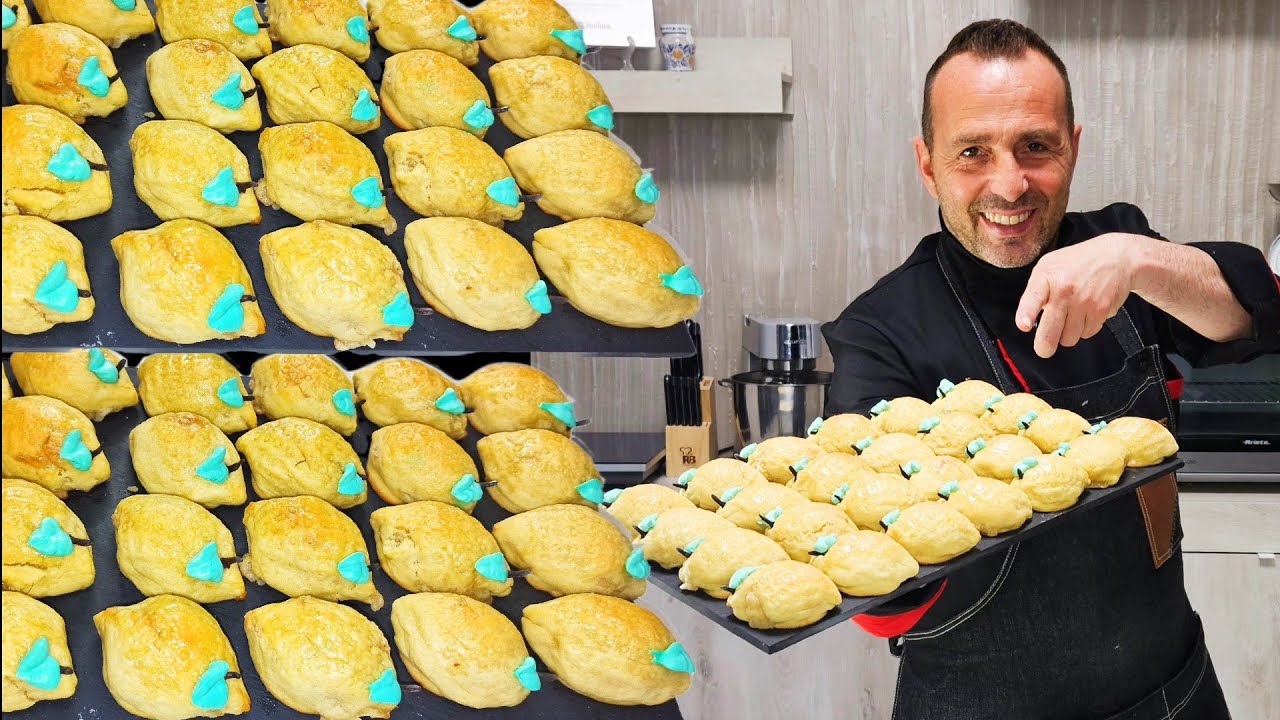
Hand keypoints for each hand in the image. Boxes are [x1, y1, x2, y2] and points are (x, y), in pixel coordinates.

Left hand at [1015, 233, 1149, 357]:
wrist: (1117, 257)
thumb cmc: (1076, 264)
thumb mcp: (1048, 267)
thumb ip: (1036, 292)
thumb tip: (1030, 322)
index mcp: (1047, 276)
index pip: (1034, 297)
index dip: (1027, 313)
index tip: (1024, 325)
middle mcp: (1065, 290)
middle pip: (1050, 332)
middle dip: (1044, 347)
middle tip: (1044, 349)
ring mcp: (1085, 301)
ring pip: (1068, 338)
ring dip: (1067, 334)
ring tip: (1070, 318)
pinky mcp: (1102, 310)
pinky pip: (1086, 333)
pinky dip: (1084, 329)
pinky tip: (1086, 314)